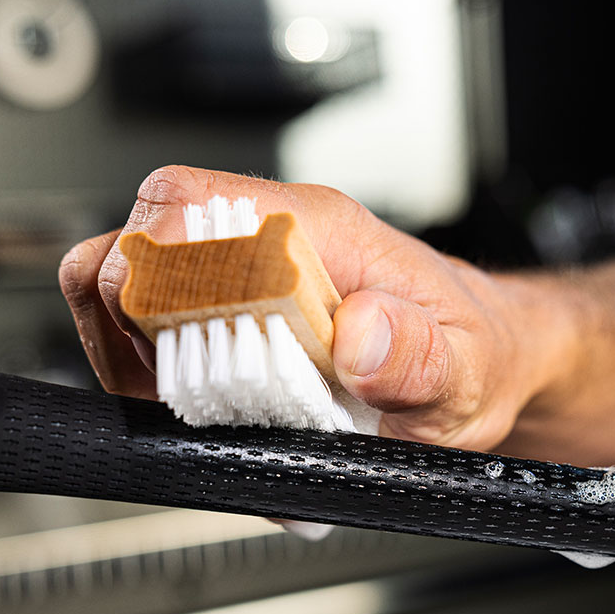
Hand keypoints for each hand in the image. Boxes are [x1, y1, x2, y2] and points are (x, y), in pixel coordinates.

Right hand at [59, 165, 572, 449]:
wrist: (487, 361)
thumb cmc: (475, 355)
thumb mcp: (467, 372)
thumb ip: (419, 358)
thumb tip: (361, 333)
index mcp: (320, 232)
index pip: (192, 207)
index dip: (160, 274)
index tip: (183, 348)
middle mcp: (269, 239)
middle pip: (138, 239)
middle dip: (133, 322)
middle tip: (183, 390)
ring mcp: (241, 272)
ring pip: (127, 277)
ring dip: (128, 346)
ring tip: (181, 401)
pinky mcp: (230, 312)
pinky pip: (149, 322)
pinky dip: (145, 368)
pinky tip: (194, 406)